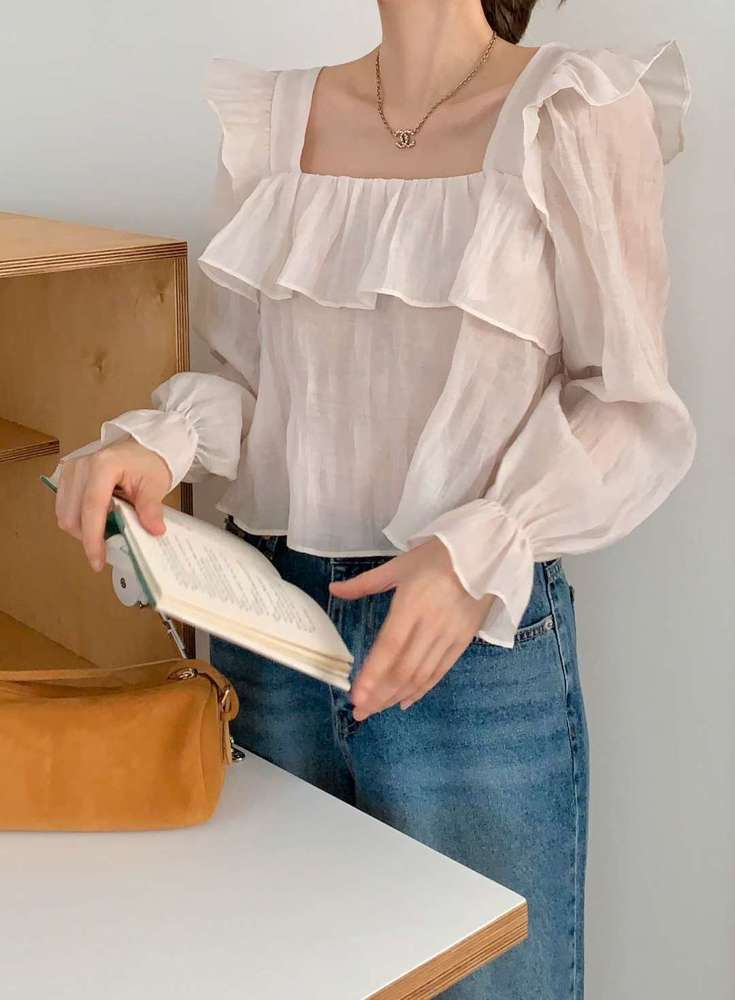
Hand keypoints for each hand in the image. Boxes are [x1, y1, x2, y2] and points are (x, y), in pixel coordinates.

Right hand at [55, 435, 172, 572]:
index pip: (92, 507)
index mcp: (103, 466)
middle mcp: (81, 466)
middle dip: (88, 538)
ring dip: (82, 530)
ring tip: (107, 530)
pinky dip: (79, 520)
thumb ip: (151, 509)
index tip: (98, 561)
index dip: (93, 538)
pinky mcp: (67, 476)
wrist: (143, 446)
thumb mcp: (155, 485)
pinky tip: (98, 520)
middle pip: (72, 515)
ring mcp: (71, 470)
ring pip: (65, 514)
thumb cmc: (148, 462)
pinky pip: (64, 507)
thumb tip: (154, 531)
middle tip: (110, 546)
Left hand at [329, 537, 494, 719]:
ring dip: (397, 695)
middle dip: (380, 694)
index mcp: (411, 604)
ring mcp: (450, 635)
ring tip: (377, 709)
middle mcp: (431, 624)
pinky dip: (422, 689)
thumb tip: (333, 590)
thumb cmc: (437, 555)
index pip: (389, 647)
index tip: (356, 695)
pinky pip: (441, 671)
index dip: (373, 674)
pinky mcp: (464, 640)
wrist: (486, 552)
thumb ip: (365, 583)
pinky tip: (405, 700)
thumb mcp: (399, 564)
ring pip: (421, 675)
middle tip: (360, 712)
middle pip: (404, 668)